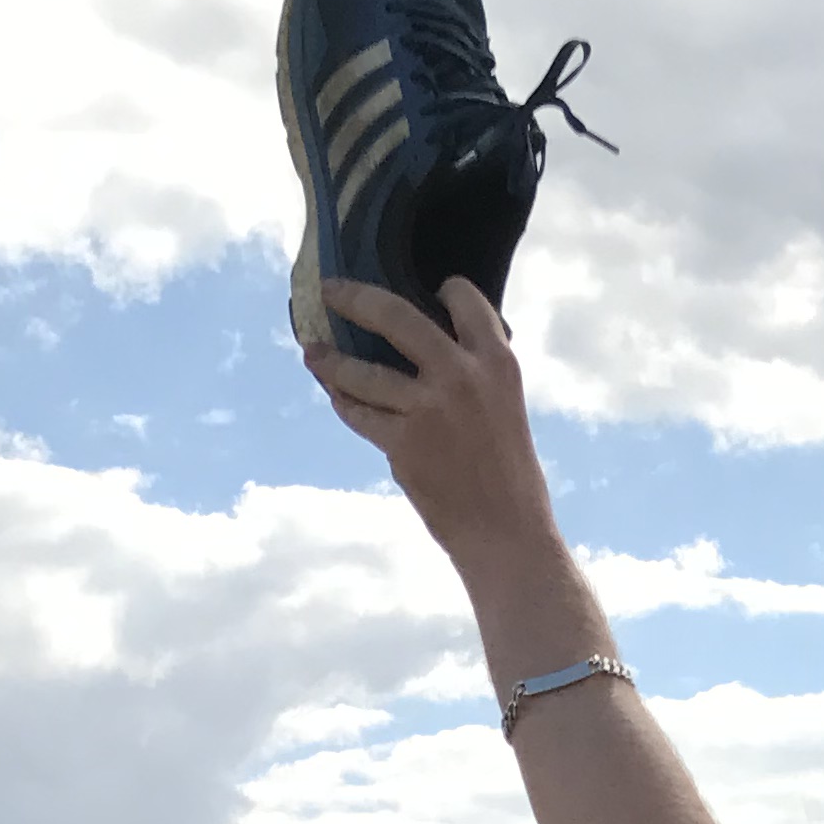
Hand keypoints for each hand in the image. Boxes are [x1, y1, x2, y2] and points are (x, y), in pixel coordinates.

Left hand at [298, 278, 557, 559]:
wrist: (507, 535)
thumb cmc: (510, 479)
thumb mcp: (506, 409)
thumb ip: (474, 376)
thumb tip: (428, 354)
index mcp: (497, 362)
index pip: (463, 298)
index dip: (442, 288)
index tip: (420, 288)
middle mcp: (461, 375)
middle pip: (395, 315)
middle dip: (355, 297)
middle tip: (332, 291)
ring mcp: (429, 409)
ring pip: (362, 371)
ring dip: (331, 361)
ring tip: (313, 354)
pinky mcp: (403, 444)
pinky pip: (360, 415)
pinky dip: (345, 406)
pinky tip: (338, 399)